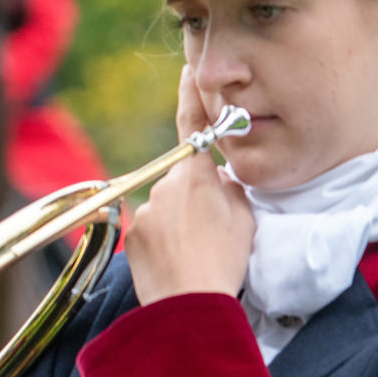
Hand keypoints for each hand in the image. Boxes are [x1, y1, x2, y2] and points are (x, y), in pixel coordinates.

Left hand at [123, 67, 254, 305]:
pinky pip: (154, 230)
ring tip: (200, 253)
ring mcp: (145, 212)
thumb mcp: (245, 217)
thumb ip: (230, 189)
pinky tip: (181, 262)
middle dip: (198, 195)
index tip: (189, 72)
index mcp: (196, 176)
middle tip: (218, 228)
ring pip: (169, 208)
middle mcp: (164, 186)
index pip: (192, 125)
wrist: (191, 304)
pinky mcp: (132, 237)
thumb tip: (219, 180)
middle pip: (184, 179)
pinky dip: (167, 243)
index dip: (191, 96)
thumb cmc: (225, 260)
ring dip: (182, 223)